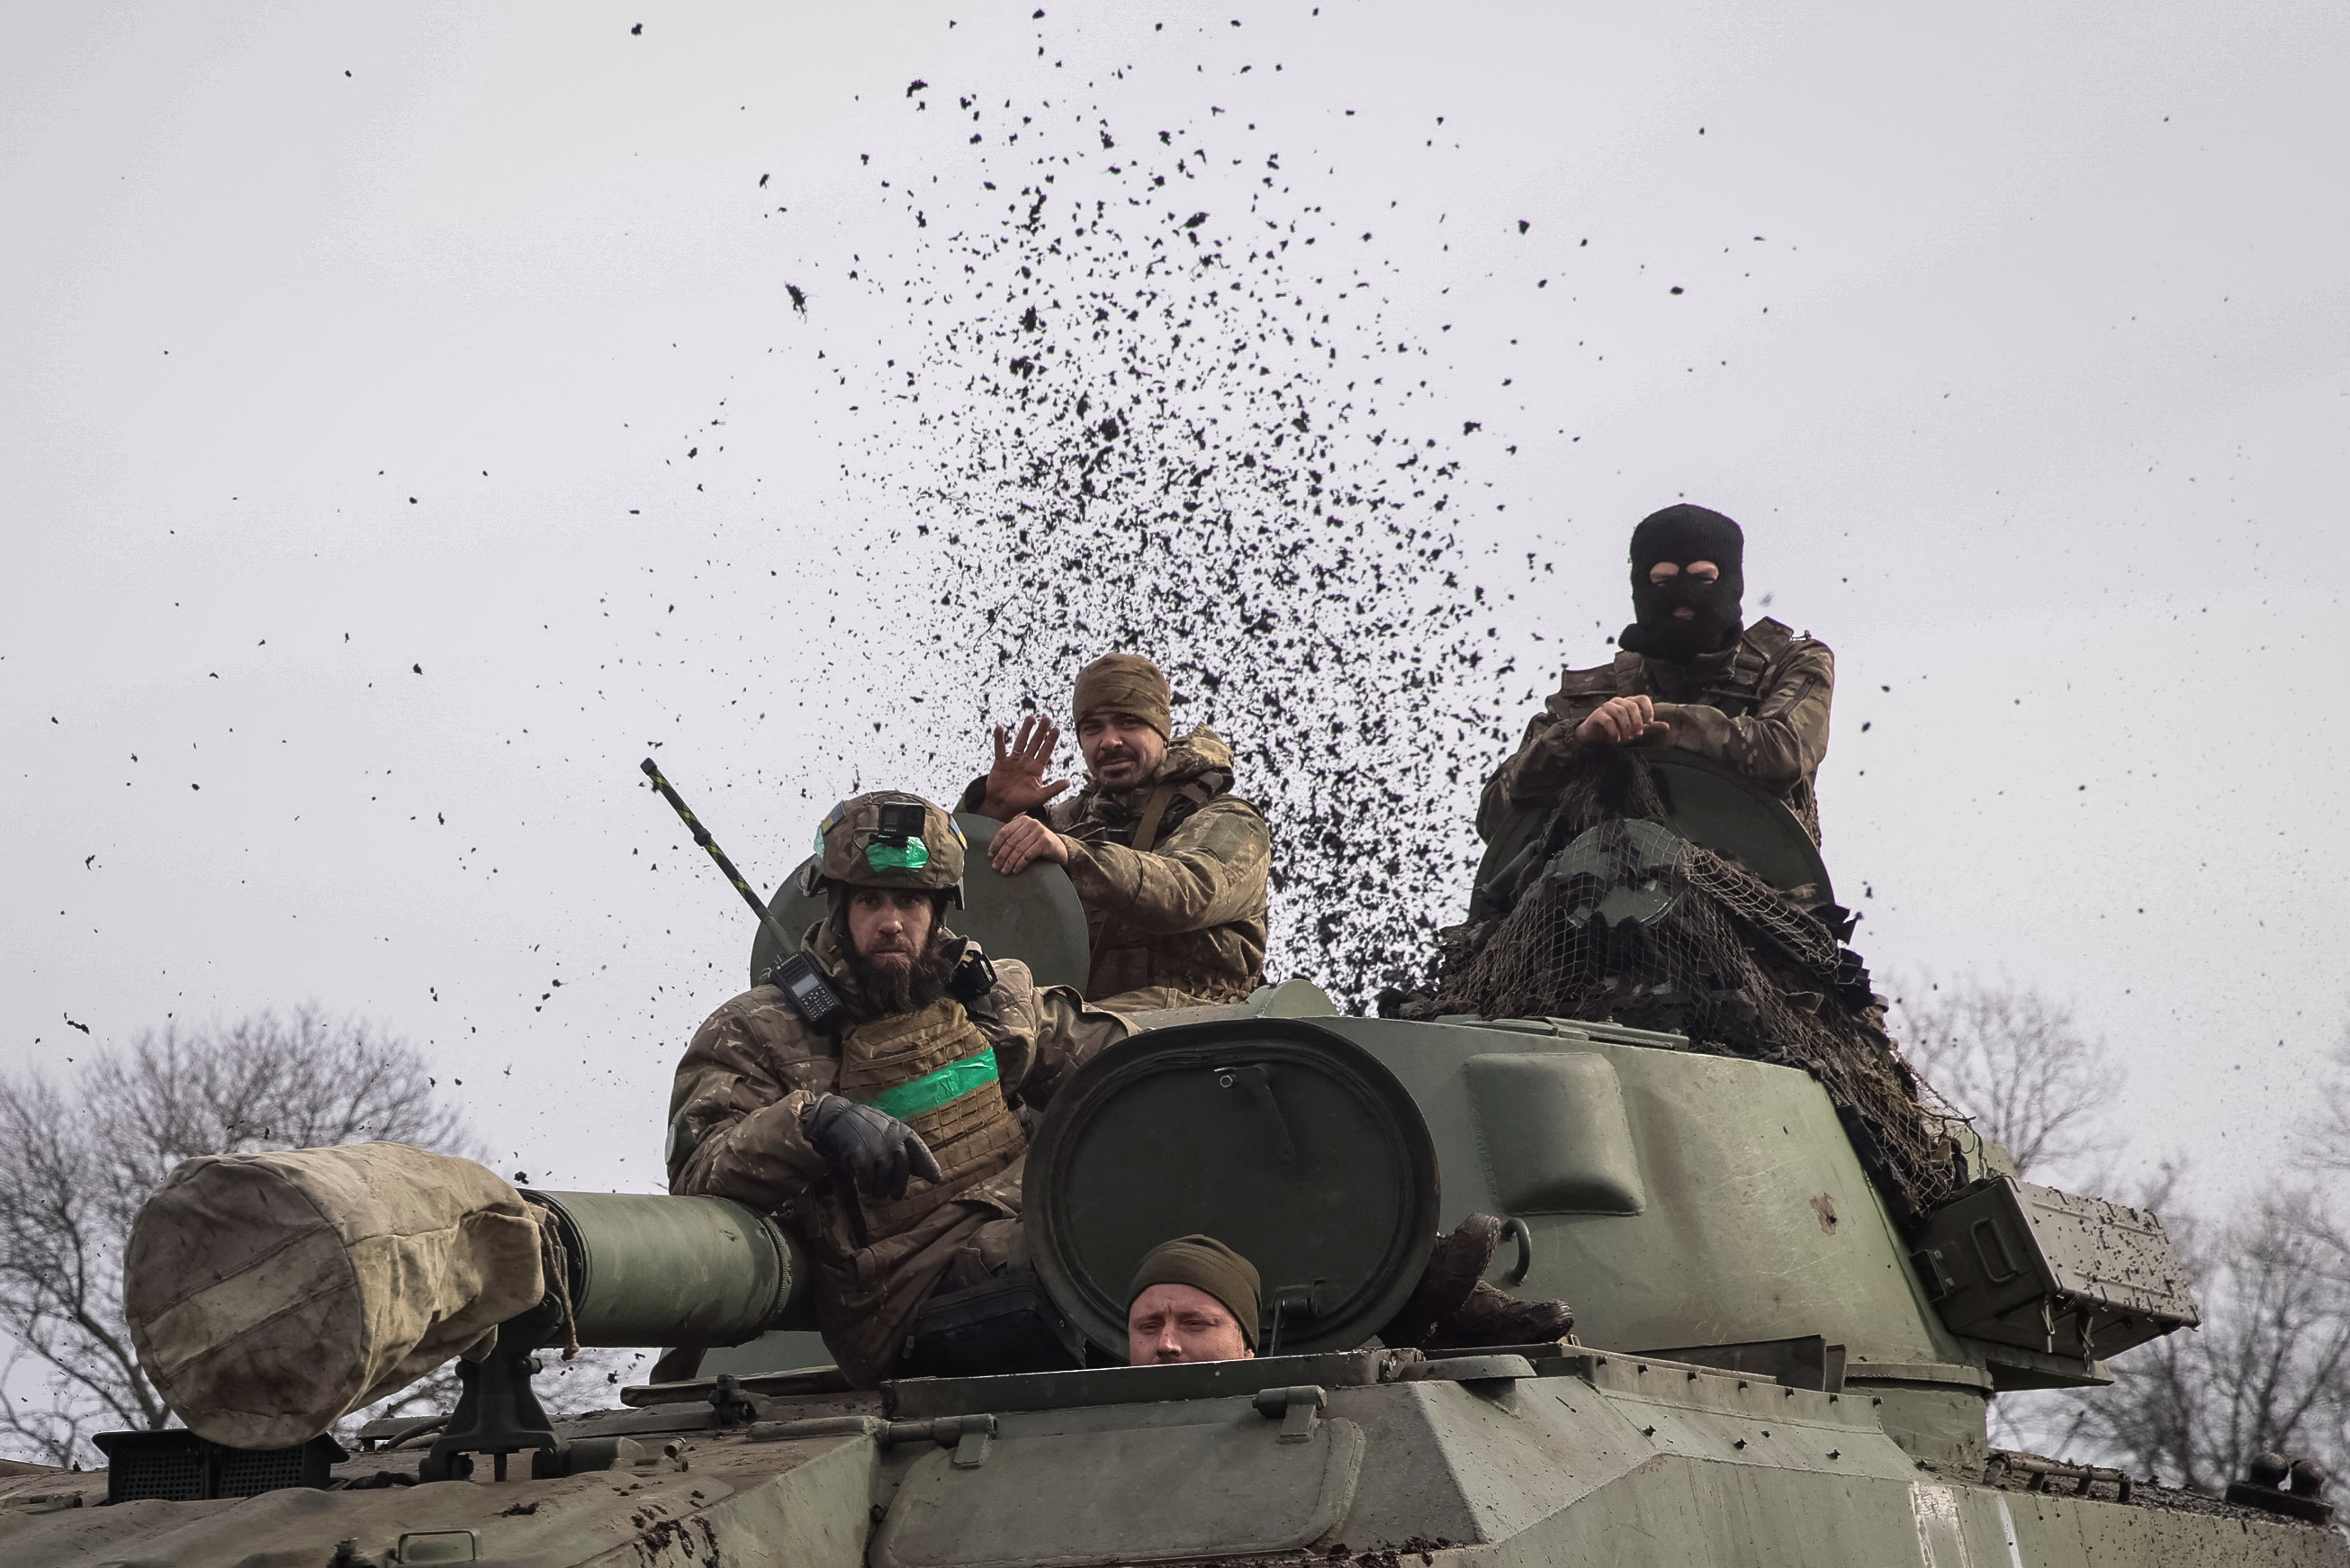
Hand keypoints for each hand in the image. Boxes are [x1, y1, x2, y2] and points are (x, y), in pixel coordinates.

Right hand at [804, 1094, 941, 1199]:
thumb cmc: (866, 1128)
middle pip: (902, 1173)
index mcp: (902, 1133)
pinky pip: (867, 1181)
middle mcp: (893, 1140)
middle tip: (894, 1195)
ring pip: (883, 1181)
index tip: (935, 1179)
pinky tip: (862, 1184)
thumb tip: (929, 1172)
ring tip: (873, 1189)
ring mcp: (878, 1148)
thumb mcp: (890, 1133)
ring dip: (878, 1189)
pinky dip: (864, 1186)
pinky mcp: (861, 1156)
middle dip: (898, 1187)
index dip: (928, 1165)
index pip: (919, 1150)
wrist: (839, 1117)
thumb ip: (906, 1150)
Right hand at [979, 716, 1070, 819]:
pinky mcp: (1000, 763)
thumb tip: (1069, 782)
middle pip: (1035, 743)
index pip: (1046, 751)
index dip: (1051, 740)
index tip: (1056, 728)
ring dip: (1025, 730)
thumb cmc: (1021, 802)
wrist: (1002, 806)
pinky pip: (1000, 749)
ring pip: (1020, 742)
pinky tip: (1000, 728)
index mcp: (1036, 768)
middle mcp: (1026, 761)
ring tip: (1031, 718)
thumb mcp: (1039, 797)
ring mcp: (1013, 760)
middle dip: (1041, 731)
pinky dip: (999, 739)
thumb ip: (1053, 789)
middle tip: (1047, 718)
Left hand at [990, 815, 1070, 874]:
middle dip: (1001, 856)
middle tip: (995, 867)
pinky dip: (1020, 864)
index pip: (1004, 831)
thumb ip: (1013, 838)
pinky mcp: (1046, 842)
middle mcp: (1031, 823)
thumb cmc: (1039, 845)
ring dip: (1009, 862)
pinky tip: (1015, 870)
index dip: (995, 844)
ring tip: (1004, 871)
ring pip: (1018, 849)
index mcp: (1023, 820)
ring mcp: (1039, 831)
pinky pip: (1028, 855)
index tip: (990, 855)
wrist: (1060, 849)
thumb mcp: (1025, 837)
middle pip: (1011, 841)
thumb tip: (993, 851)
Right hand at [1575, 694, 1668, 745]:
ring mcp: (1607, 706)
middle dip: (1636, 722)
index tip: (1649, 722)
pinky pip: (1608, 720)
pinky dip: (1614, 731)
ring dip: (1626, 727)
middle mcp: (1618, 701)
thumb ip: (1650, 728)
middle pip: (1631, 706)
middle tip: (1637, 735)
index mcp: (1629, 703)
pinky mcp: (1597, 715)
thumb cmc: (1616, 731)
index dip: (1648, 709)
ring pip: (1620, 711)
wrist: (1594, 737)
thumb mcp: (1635, 731)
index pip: (1642, 698)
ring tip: (1627, 739)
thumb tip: (1667, 726)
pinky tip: (1616, 739)